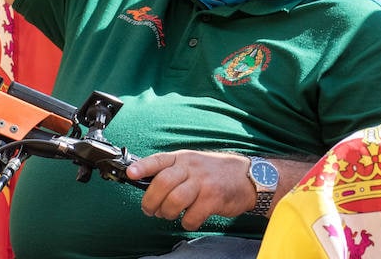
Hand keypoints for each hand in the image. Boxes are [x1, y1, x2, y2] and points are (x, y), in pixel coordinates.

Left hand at [126, 150, 253, 230]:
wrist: (249, 177)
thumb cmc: (217, 173)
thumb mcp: (195, 164)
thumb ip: (174, 170)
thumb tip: (147, 184)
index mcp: (185, 158)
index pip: (160, 160)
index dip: (143, 167)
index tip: (130, 174)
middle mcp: (193, 168)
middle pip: (162, 183)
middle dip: (151, 201)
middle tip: (151, 210)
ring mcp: (204, 183)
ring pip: (174, 201)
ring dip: (168, 213)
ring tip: (171, 214)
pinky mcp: (214, 198)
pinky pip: (191, 217)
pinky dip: (188, 222)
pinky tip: (192, 218)